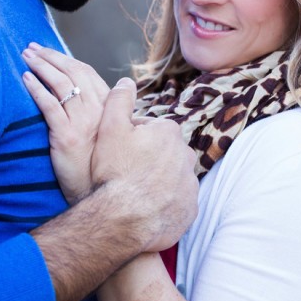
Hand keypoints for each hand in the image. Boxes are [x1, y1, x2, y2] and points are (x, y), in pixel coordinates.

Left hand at [22, 43, 109, 203]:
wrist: (104, 196)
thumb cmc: (104, 168)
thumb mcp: (112, 138)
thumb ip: (106, 117)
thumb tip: (102, 102)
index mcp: (108, 108)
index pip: (87, 73)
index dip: (68, 59)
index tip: (52, 52)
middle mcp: (98, 111)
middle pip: (73, 73)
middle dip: (51, 56)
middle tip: (32, 46)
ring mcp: (82, 123)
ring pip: (61, 84)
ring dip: (42, 66)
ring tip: (26, 55)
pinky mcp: (65, 137)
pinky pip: (49, 106)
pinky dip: (37, 89)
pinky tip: (25, 79)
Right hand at [89, 76, 198, 251]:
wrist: (123, 219)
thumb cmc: (115, 172)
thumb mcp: (110, 129)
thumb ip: (119, 100)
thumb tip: (126, 81)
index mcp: (169, 132)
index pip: (150, 130)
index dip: (131, 139)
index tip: (118, 153)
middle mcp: (186, 155)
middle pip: (164, 153)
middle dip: (148, 159)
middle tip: (124, 173)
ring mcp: (190, 183)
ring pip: (172, 177)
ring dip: (158, 182)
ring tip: (134, 193)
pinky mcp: (190, 209)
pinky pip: (177, 202)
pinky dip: (165, 204)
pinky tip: (146, 209)